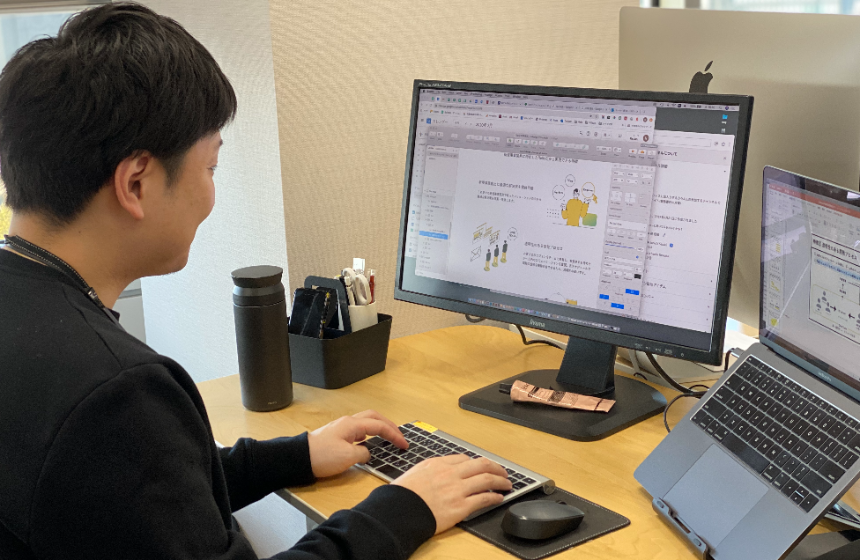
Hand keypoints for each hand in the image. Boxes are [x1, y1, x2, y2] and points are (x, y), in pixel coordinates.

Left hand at [307, 410, 406, 477]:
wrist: (299, 458)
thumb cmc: (322, 456)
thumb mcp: (348, 457)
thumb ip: (363, 453)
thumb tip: (367, 452)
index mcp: (352, 425)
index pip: (379, 425)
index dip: (394, 434)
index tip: (404, 444)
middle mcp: (348, 422)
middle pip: (374, 417)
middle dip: (389, 425)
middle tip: (399, 435)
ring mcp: (341, 427)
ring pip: (366, 422)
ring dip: (379, 427)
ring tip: (388, 437)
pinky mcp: (336, 435)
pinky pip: (358, 430)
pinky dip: (369, 433)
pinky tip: (370, 443)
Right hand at [393, 455, 511, 533]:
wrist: (399, 511)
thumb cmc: (402, 495)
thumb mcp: (414, 473)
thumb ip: (430, 471)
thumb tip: (437, 473)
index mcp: (438, 464)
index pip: (464, 459)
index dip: (477, 463)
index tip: (482, 467)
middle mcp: (450, 473)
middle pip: (481, 465)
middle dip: (496, 468)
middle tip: (503, 472)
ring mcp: (457, 489)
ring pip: (487, 479)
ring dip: (501, 481)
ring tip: (507, 484)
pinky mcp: (461, 507)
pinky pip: (484, 499)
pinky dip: (495, 497)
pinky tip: (499, 498)